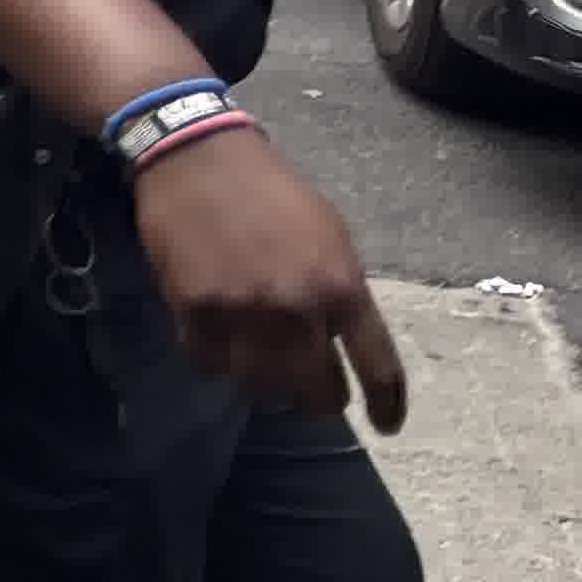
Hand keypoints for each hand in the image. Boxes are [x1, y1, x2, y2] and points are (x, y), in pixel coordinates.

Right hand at [131, 129, 408, 429]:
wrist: (196, 155)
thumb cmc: (272, 192)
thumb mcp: (330, 236)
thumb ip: (341, 292)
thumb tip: (341, 343)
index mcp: (343, 287)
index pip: (379, 370)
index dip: (388, 408)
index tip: (385, 426)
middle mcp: (298, 309)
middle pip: (320, 395)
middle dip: (319, 400)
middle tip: (310, 393)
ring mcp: (243, 313)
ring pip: (263, 390)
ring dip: (266, 386)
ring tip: (261, 370)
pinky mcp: (193, 310)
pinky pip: (209, 366)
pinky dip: (216, 363)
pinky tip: (218, 344)